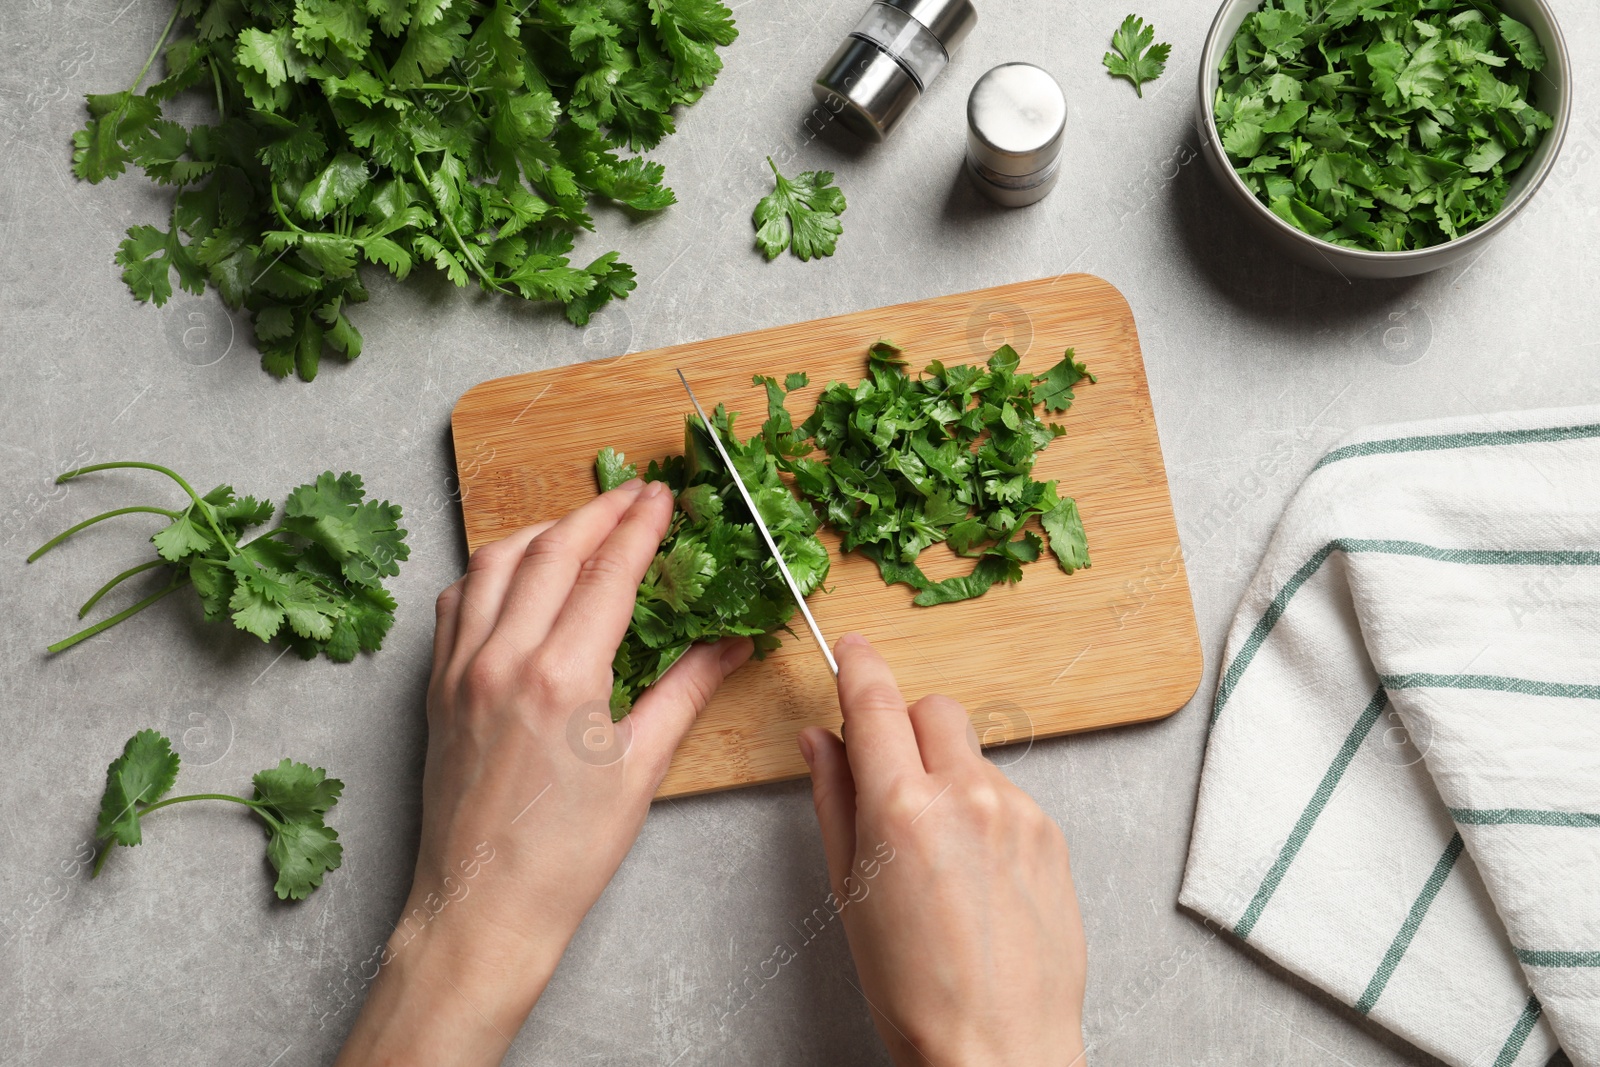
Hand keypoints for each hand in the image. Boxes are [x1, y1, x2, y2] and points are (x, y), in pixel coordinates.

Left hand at [336, 479, 752, 1066]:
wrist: (481, 909)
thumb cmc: (566, 854)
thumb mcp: (642, 768)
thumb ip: (687, 691)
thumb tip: (732, 644)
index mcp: (563, 676)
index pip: (608, 572)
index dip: (641, 526)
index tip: (664, 498)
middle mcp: (503, 658)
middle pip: (552, 550)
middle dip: (597, 512)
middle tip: (634, 495)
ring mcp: (460, 668)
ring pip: (494, 562)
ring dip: (541, 530)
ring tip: (579, 523)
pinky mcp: (437, 687)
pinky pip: (456, 600)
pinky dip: (489, 569)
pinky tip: (514, 573)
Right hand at [799, 633, 1086, 1066]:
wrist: (999, 1047)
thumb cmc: (914, 989)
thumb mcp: (849, 890)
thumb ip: (834, 798)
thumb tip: (819, 739)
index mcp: (901, 808)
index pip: (875, 701)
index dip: (859, 664)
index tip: (851, 647)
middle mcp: (966, 795)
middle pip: (933, 708)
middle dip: (906, 725)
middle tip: (890, 777)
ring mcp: (1018, 811)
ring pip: (972, 753)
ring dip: (948, 773)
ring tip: (937, 852)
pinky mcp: (1052, 832)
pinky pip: (1007, 792)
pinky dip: (984, 810)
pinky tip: (974, 872)